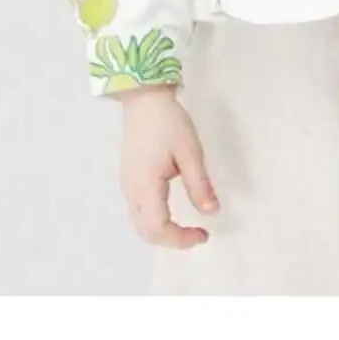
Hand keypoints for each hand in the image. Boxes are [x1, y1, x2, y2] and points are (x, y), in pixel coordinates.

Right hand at [118, 84, 219, 247]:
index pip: (159, 228)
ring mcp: (127, 185)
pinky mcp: (128, 178)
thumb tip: (211, 212)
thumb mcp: (190, 152)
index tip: (203, 234)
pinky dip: (154, 220)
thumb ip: (199, 184)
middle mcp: (131, 191)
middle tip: (197, 234)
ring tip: (186, 226)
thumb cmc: (168, 122)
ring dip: (162, 232)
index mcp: (146, 187)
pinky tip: (171, 211)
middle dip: (172, 240)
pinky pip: (138, 210)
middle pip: (146, 232)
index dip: (181, 239)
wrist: (143, 99)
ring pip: (140, 223)